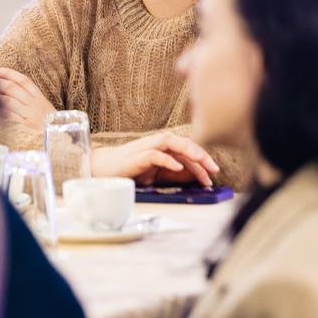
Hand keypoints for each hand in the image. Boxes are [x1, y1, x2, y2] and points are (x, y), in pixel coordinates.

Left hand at [0, 67, 56, 130]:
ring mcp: (30, 114)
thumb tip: (10, 89)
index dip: (9, 73)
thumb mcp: (44, 106)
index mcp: (39, 96)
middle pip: (13, 88)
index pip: (23, 80)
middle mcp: (34, 103)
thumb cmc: (50, 122)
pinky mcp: (26, 126)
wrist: (61, 137)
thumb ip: (30, 97)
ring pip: (9, 101)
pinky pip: (9, 116)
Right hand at [90, 132, 220, 187]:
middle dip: (200, 155)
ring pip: (171, 143)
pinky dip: (166, 159)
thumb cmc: (131, 169)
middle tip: (214, 169)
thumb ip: (175, 172)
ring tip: (200, 160)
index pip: (188, 149)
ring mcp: (146, 148)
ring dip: (187, 150)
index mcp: (164, 147)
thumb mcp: (158, 173)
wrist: (104, 169)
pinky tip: (177, 166)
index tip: (213, 173)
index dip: (202, 160)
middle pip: (183, 143)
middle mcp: (157, 144)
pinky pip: (154, 155)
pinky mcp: (136, 157)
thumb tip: (195, 175)